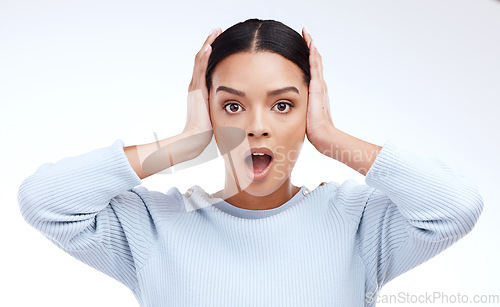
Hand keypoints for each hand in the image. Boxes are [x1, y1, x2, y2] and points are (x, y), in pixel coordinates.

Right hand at [183, 27, 221, 145]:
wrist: (194, 137)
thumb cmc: (205, 131)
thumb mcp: (214, 114)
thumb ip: (220, 107)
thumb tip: (233, 107)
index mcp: (199, 90)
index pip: (204, 66)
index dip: (211, 54)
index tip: (218, 43)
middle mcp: (195, 85)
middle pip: (201, 58)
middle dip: (210, 44)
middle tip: (217, 31)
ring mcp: (195, 86)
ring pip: (201, 59)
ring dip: (208, 44)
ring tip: (216, 32)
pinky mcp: (197, 89)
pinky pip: (201, 68)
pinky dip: (205, 56)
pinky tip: (210, 46)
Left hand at [301, 27, 334, 149]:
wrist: (322, 134)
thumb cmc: (313, 129)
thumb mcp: (304, 116)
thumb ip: (300, 110)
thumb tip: (287, 112)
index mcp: (316, 91)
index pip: (312, 70)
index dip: (309, 58)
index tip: (304, 46)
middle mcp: (320, 85)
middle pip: (315, 61)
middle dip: (310, 47)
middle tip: (305, 34)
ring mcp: (320, 85)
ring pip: (316, 60)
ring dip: (311, 46)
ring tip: (307, 33)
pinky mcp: (318, 87)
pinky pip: (315, 66)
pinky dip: (313, 54)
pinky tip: (311, 43)